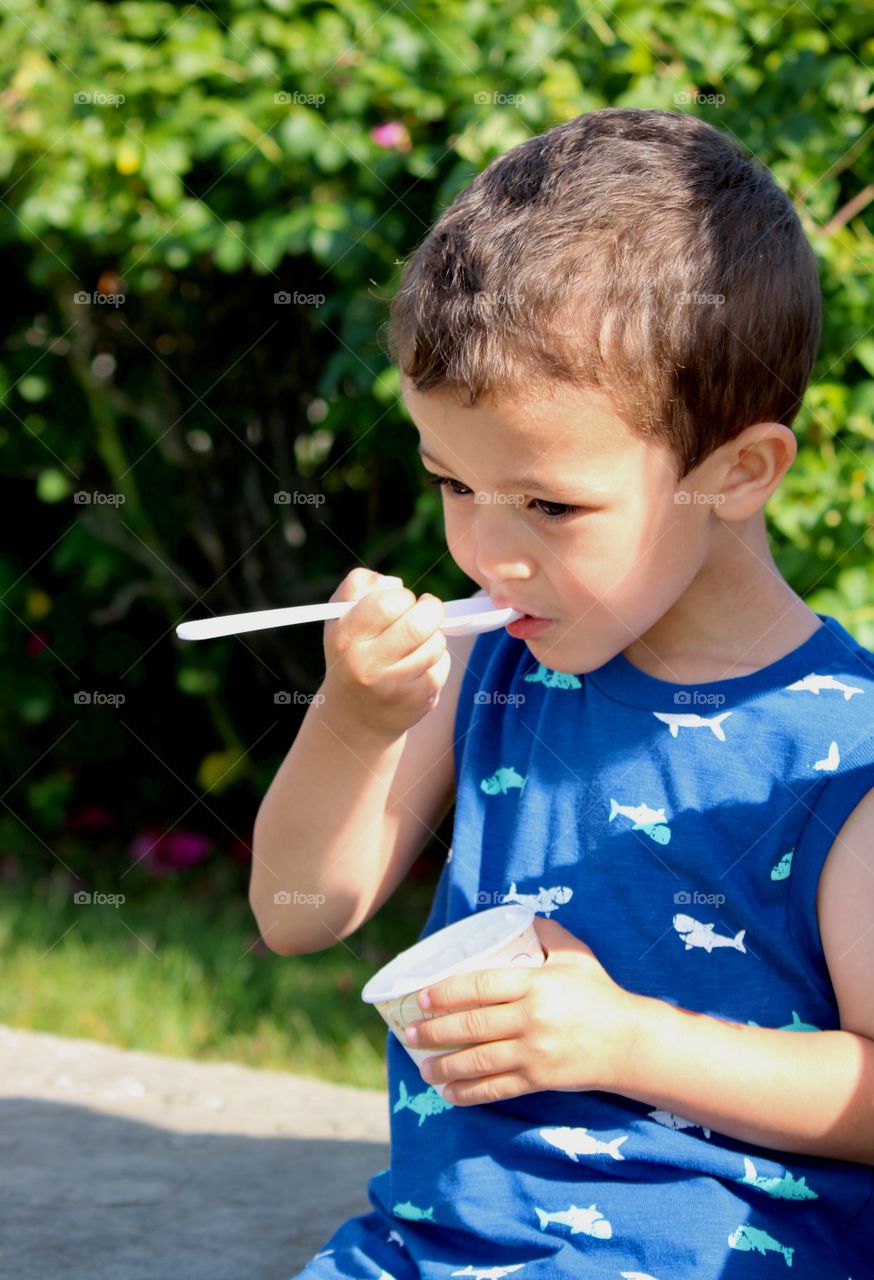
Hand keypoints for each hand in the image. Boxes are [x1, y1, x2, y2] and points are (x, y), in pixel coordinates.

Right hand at [322, 568, 448, 738]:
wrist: (356, 715)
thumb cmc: (352, 652)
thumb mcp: (341, 616)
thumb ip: (360, 584)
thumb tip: (396, 582)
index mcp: (345, 637)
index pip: (386, 602)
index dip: (401, 595)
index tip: (400, 601)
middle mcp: (366, 664)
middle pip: (419, 623)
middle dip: (431, 609)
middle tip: (427, 610)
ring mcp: (394, 686)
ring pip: (436, 642)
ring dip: (433, 635)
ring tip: (416, 643)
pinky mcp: (418, 700)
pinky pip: (443, 664)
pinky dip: (437, 659)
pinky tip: (419, 666)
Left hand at [403, 916, 641, 1104]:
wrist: (631, 1043)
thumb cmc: (600, 994)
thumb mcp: (576, 955)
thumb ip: (548, 932)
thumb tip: (518, 915)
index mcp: (535, 984)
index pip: (480, 986)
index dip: (446, 992)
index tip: (422, 998)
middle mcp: (531, 1018)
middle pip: (472, 1025)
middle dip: (435, 1031)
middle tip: (410, 1032)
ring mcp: (534, 1053)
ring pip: (478, 1060)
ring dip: (445, 1065)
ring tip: (422, 1067)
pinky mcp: (539, 1080)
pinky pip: (496, 1089)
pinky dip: (469, 1092)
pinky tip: (450, 1093)